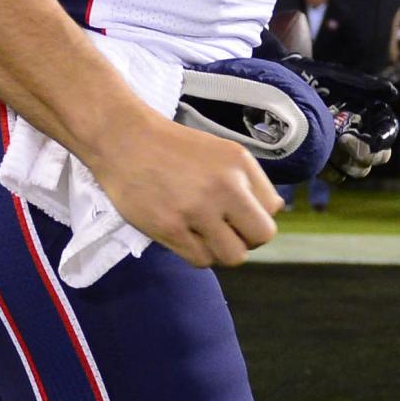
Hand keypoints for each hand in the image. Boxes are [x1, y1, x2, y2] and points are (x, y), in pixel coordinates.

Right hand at [88, 110, 280, 267]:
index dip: (255, 215)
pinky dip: (196, 253)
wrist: (123, 140)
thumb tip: (276, 210)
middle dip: (247, 239)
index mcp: (239, 164)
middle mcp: (224, 186)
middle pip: (261, 236)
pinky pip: (201, 260)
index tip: (236, 213)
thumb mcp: (221, 151)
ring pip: (233, 256)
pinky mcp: (170, 228)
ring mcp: (197, 209)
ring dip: (221, 250)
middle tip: (225, 230)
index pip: (272, 210)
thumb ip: (250, 180)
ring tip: (203, 234)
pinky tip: (185, 235)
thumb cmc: (172, 147)